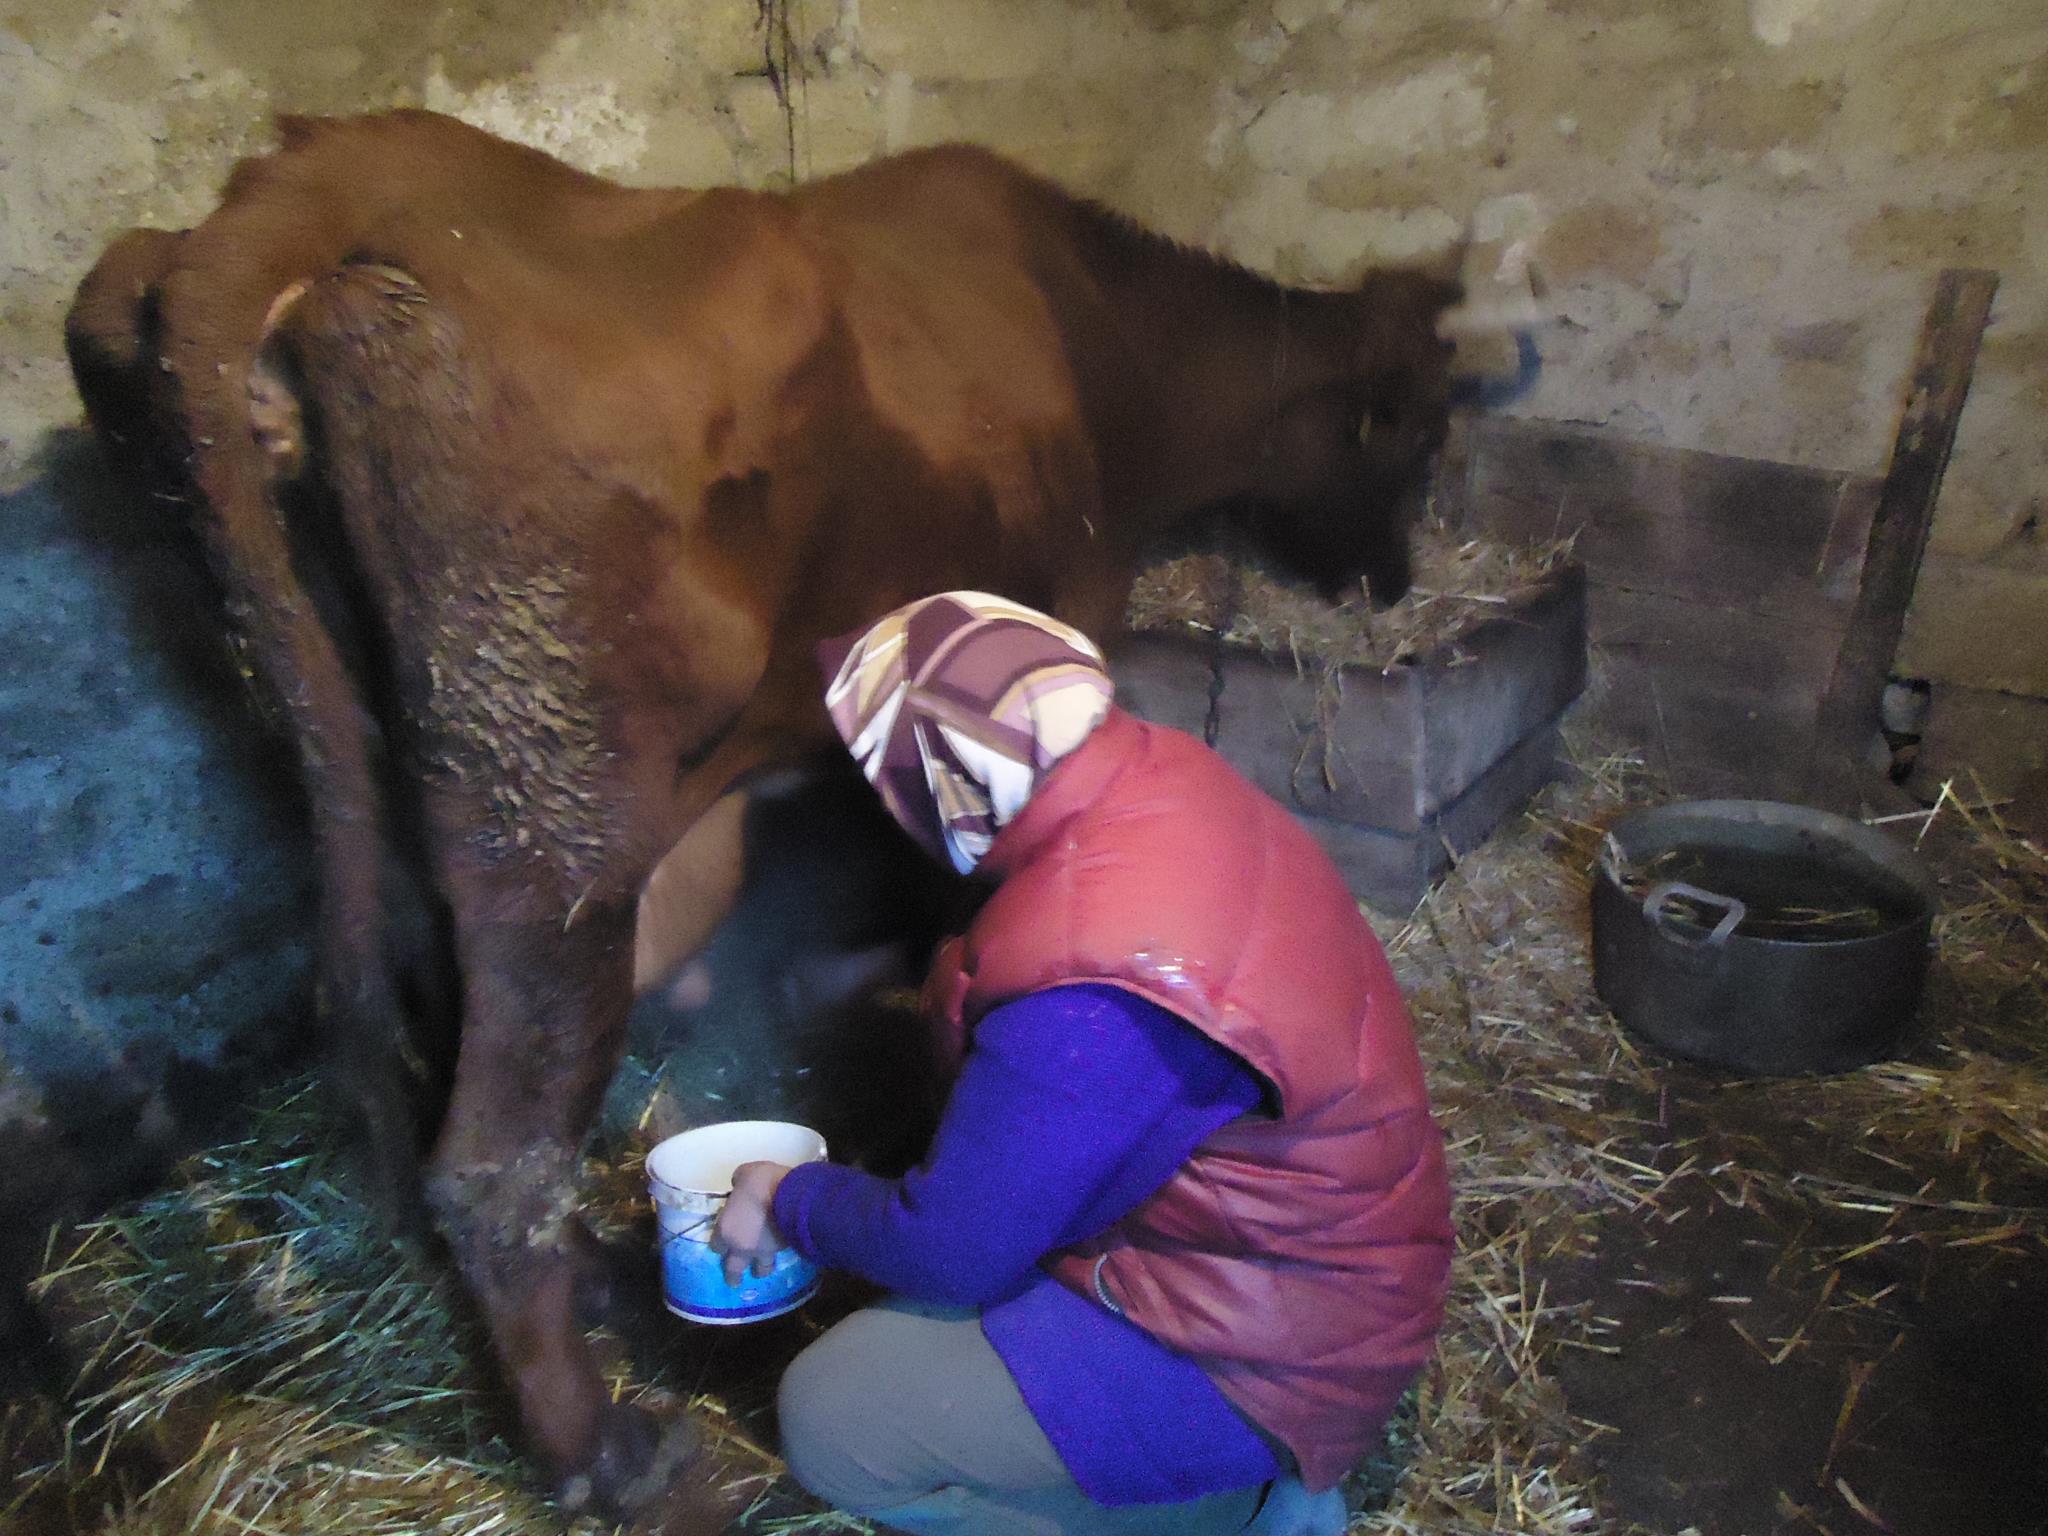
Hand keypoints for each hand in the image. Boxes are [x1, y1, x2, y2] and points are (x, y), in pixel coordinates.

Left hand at [709, 1160, 792, 1285]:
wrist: (793, 1197)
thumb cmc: (762, 1184)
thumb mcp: (744, 1174)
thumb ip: (738, 1183)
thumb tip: (738, 1186)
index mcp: (726, 1230)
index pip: (716, 1246)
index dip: (719, 1244)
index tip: (721, 1241)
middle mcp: (742, 1247)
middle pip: (733, 1270)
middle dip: (733, 1276)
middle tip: (734, 1281)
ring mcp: (764, 1251)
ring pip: (759, 1270)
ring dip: (758, 1271)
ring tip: (760, 1272)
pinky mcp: (784, 1250)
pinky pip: (777, 1258)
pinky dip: (776, 1258)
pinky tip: (777, 1255)